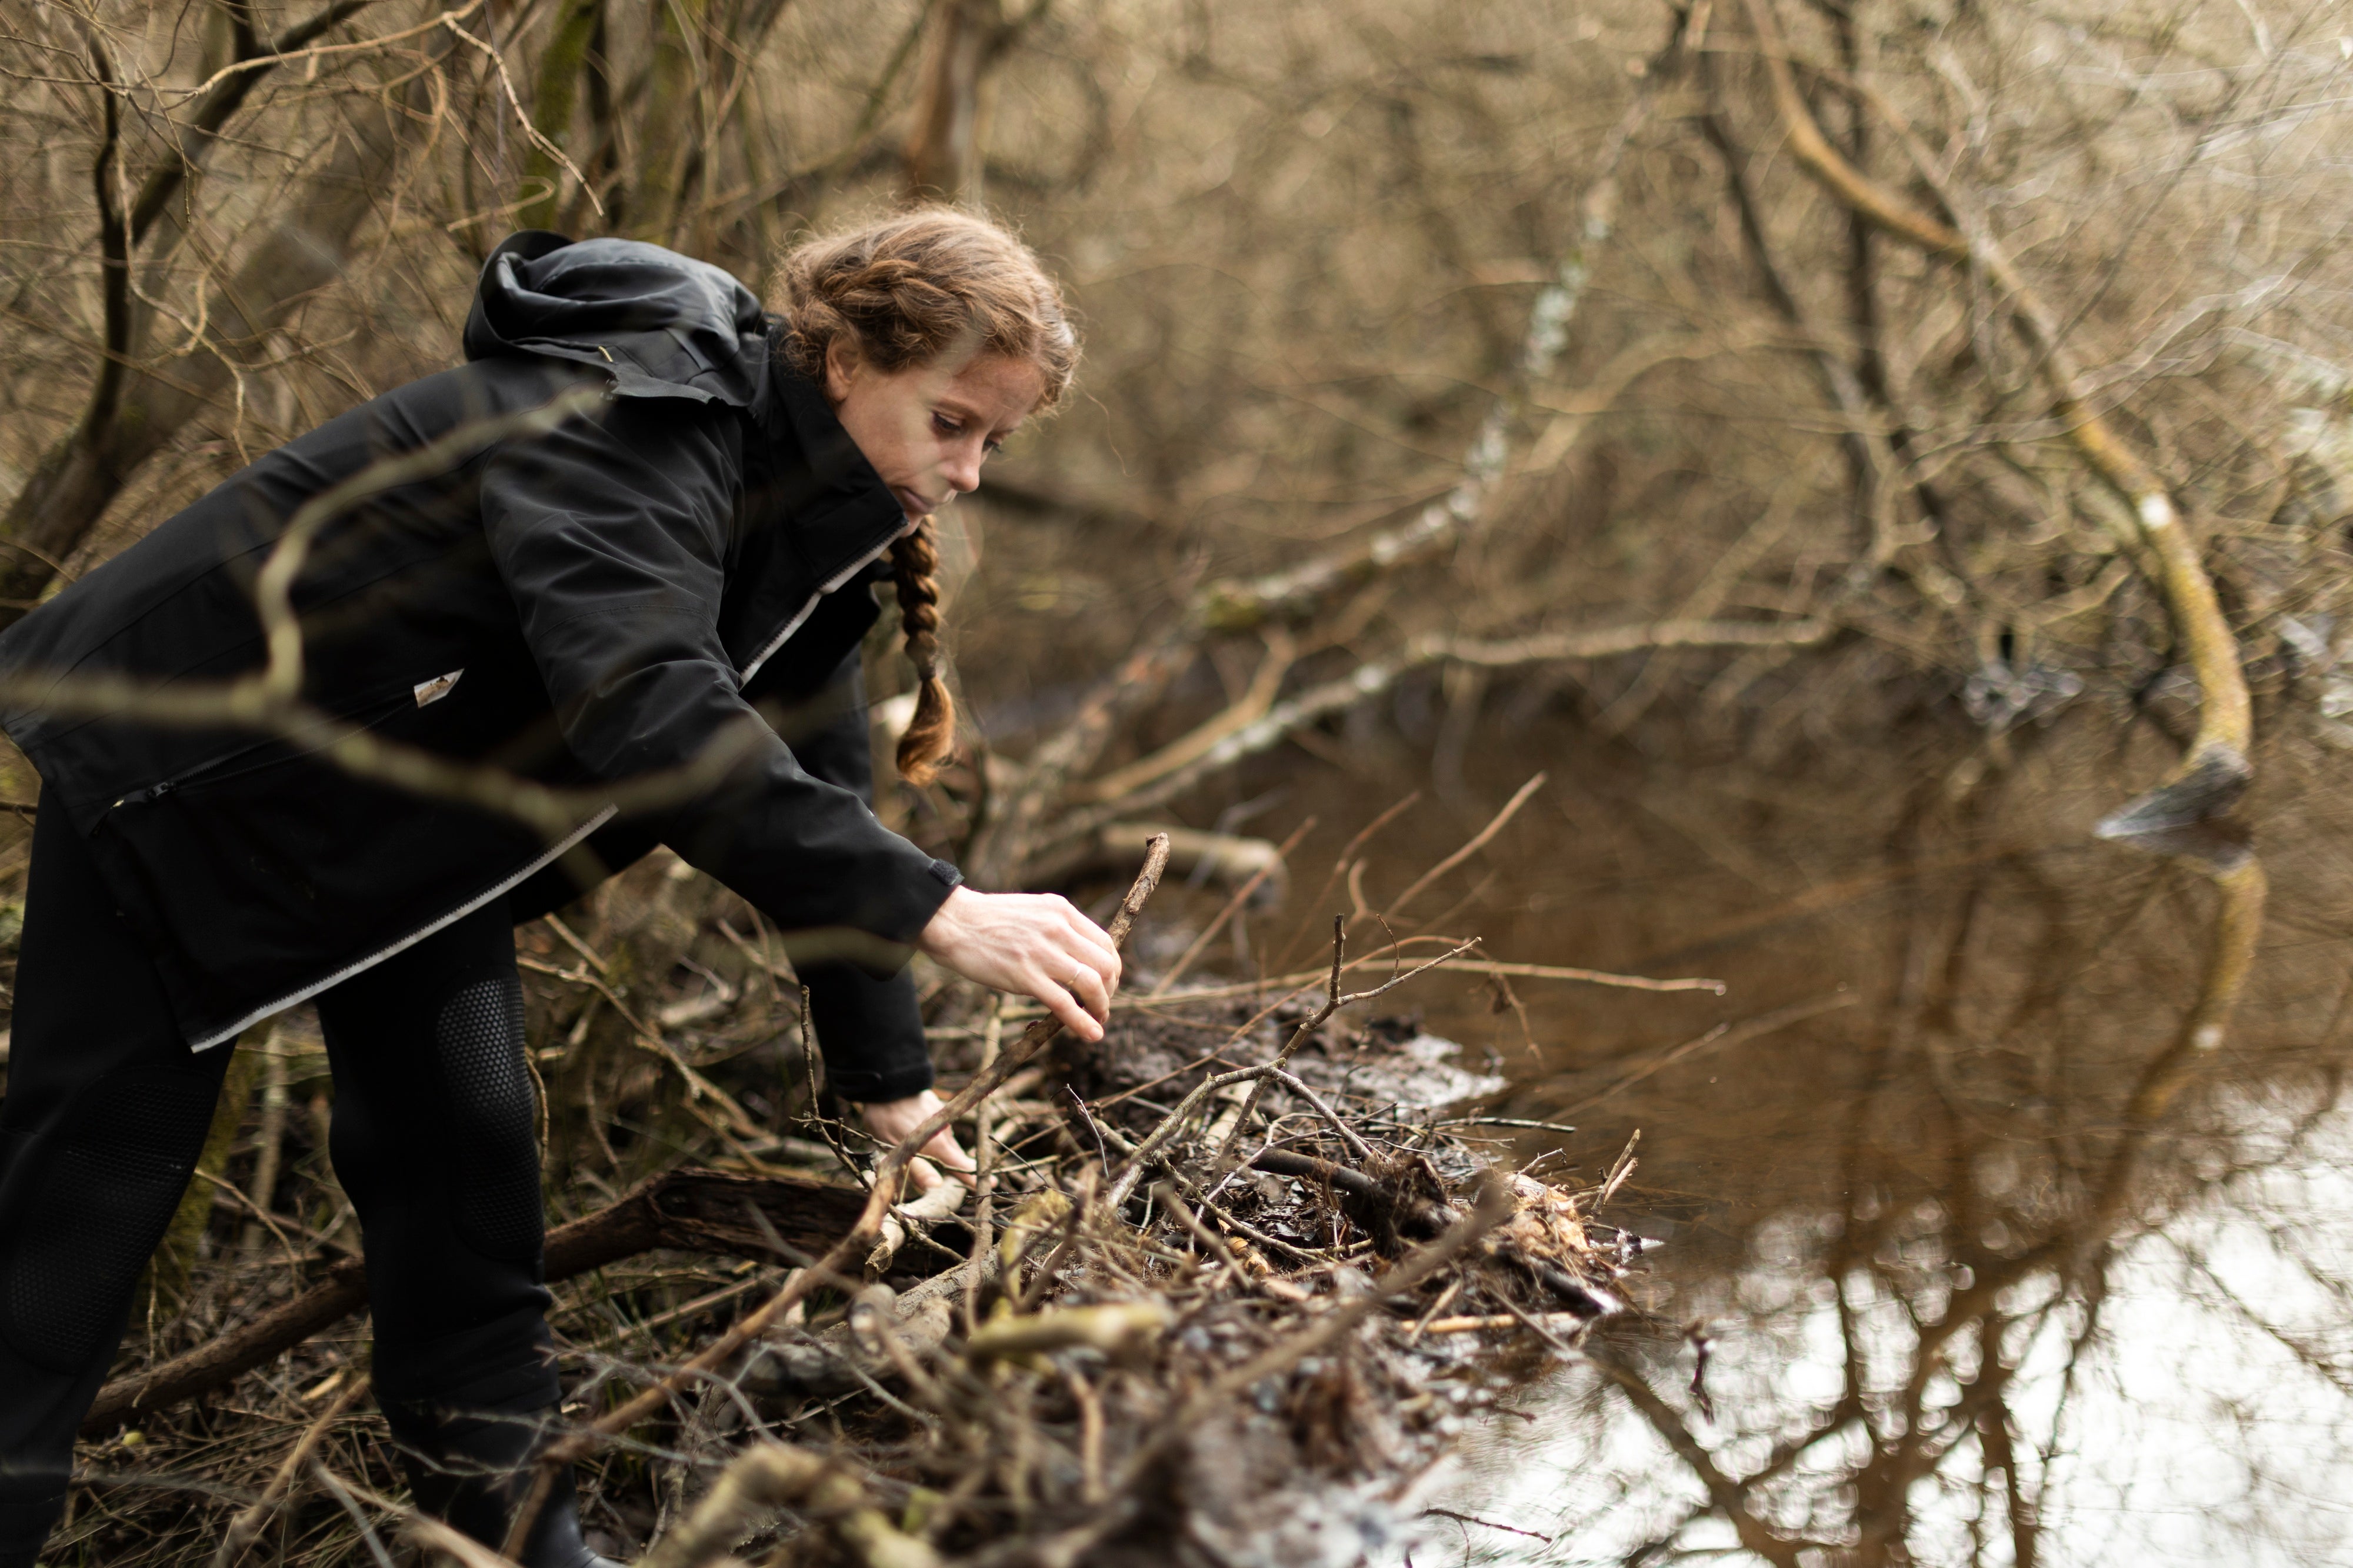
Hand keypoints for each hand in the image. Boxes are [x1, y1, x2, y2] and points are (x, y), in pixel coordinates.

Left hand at [858, 1089, 974, 1192]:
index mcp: (938, 1146)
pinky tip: (929, 1139)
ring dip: (948, 1154)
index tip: (993, 1183)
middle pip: (958, 1156)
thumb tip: (937, 1186)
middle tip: (976, 1178)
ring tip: (943, 1163)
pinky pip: (943, 1130)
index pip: (962, 1166)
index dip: (974, 1177)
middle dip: (965, 1168)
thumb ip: (918, 1168)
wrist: (890, 1082)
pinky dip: (939, 1139)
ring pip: (949, 1143)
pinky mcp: (937, 1109)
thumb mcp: (897, 1149)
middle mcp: (945, 1133)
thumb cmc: (888, 1119)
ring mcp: (943, 1120)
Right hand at [914, 885, 1121, 1041]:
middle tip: (1101, 1006)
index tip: (1106, 985)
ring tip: (1098, 1020)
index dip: (1112, 969)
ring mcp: (1042, 952)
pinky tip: (1091, 1034)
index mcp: (1061, 910)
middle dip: (1110, 990)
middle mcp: (1058, 928)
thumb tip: (1076, 958)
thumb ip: (1056, 930)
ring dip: (1101, 1007)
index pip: (1106, 942)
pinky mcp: (1024, 975)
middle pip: (1105, 964)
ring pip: (1091, 984)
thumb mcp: (1032, 912)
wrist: (952, 921)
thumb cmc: (987, 920)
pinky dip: (1082, 1022)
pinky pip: (1064, 1003)